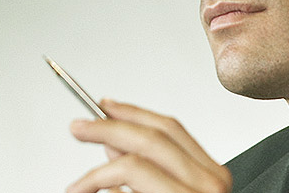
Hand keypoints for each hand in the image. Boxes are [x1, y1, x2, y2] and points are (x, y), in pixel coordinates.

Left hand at [67, 99, 231, 192]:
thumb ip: (144, 172)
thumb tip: (112, 145)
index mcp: (211, 174)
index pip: (171, 128)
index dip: (133, 112)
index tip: (104, 105)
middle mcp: (211, 182)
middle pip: (153, 137)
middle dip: (109, 127)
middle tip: (78, 127)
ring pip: (136, 160)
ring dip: (96, 169)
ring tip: (77, 184)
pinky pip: (128, 180)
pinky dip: (100, 181)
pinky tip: (87, 191)